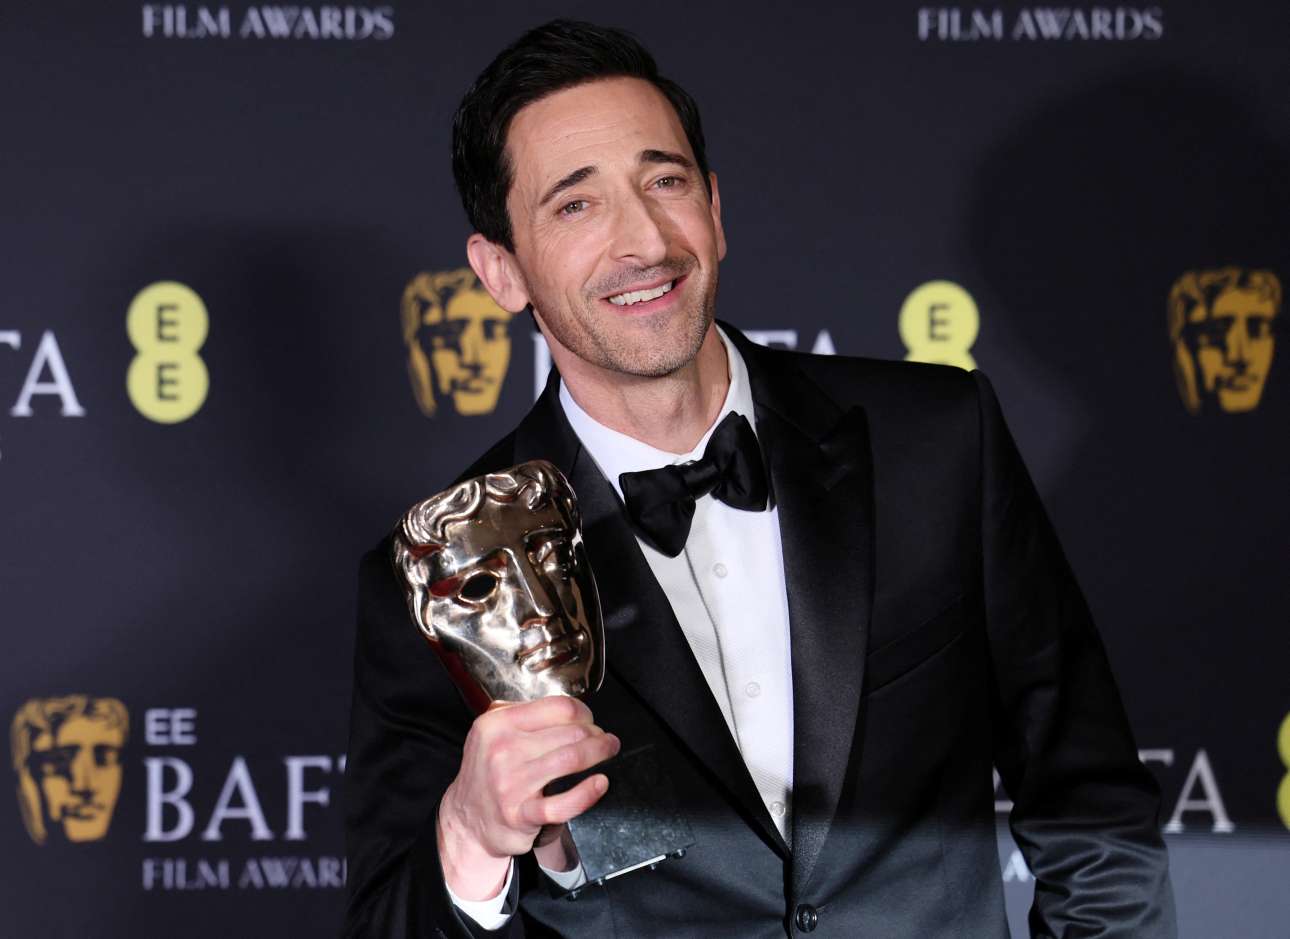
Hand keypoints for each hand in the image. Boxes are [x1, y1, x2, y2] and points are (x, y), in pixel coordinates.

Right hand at [437, 696, 619, 899]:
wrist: (467, 821)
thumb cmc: (488, 775)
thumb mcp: (491, 734)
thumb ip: (520, 714)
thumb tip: (567, 709)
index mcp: (497, 723)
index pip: (558, 707)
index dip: (583, 712)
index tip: (590, 720)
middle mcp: (502, 750)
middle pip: (570, 732)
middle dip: (596, 734)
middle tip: (605, 739)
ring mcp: (510, 783)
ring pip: (570, 759)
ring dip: (599, 753)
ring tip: (609, 752)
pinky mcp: (520, 815)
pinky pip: (562, 804)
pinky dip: (587, 792)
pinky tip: (599, 784)